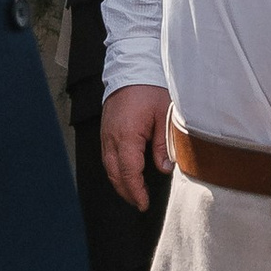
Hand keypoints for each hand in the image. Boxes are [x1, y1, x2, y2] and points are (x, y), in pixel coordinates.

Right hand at [102, 82, 173, 210]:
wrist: (132, 66)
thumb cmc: (149, 87)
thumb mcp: (164, 116)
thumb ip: (163, 144)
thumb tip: (164, 168)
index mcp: (127, 136)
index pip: (129, 173)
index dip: (136, 192)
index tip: (144, 204)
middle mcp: (112, 138)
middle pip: (115, 174)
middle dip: (127, 192)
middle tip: (140, 203)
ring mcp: (106, 134)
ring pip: (108, 167)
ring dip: (120, 182)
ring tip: (134, 192)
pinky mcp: (105, 129)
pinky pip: (107, 156)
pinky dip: (115, 169)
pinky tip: (125, 172)